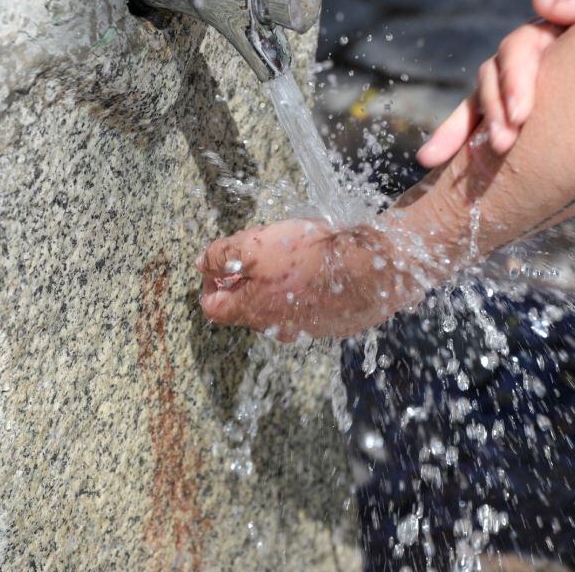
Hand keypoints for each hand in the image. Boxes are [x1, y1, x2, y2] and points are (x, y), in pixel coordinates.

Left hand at [196, 219, 415, 339]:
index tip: (220, 265)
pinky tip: (321, 269)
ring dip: (279, 287)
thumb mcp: (255, 245)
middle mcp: (277, 328)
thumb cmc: (312, 256)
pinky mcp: (334, 323)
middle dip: (247, 282)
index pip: (213, 307)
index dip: (209, 284)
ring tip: (293, 258)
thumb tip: (203, 263)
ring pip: (280, 309)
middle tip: (258, 255)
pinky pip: (312, 309)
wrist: (371, 268)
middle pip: (248, 308)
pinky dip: (309, 292)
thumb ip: (222, 255)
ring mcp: (307, 329)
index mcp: (253, 311)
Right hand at [416, 0, 574, 166]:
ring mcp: (524, 91)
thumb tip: (542, 4)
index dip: (514, 79)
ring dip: (464, 133)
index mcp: (550, 34)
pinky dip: (462, 146)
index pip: (516, 51)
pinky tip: (439, 164)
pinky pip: (488, 131)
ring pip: (481, 107)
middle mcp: (530, 61)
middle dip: (490, 114)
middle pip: (491, 80)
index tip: (521, 113)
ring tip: (452, 163)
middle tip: (502, 146)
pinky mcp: (528, 122)